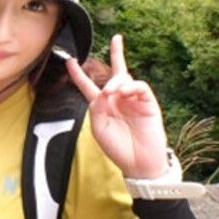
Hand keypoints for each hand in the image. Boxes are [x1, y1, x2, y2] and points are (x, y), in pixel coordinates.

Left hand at [65, 34, 167, 178]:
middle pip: (116, 71)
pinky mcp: (147, 103)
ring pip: (125, 77)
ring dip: (116, 82)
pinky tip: (125, 93)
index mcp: (102, 106)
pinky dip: (131, 86)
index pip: (88, 85)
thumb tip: (102, 91)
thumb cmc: (117, 148)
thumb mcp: (98, 130)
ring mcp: (133, 99)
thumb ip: (95, 109)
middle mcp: (118, 99)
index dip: (78, 73)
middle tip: (105, 86)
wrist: (138, 163)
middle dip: (115, 56)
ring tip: (112, 93)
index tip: (70, 60)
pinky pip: (140, 86)